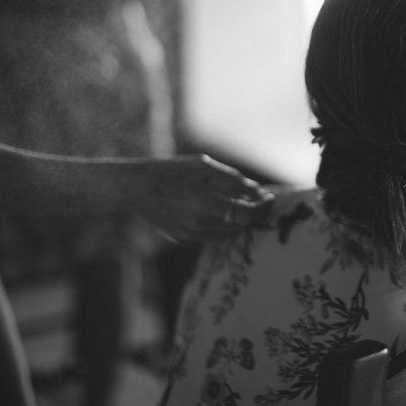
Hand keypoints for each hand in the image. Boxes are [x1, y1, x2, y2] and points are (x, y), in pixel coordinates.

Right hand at [126, 154, 273, 241]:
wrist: (136, 188)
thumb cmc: (171, 170)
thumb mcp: (203, 166)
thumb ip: (232, 179)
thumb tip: (257, 190)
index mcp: (207, 204)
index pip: (247, 215)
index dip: (262, 208)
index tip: (269, 198)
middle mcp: (201, 224)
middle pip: (240, 225)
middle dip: (254, 213)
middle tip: (261, 199)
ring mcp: (192, 235)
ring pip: (228, 232)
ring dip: (239, 220)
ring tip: (243, 202)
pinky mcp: (184, 239)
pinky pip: (212, 235)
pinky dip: (222, 224)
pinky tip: (221, 210)